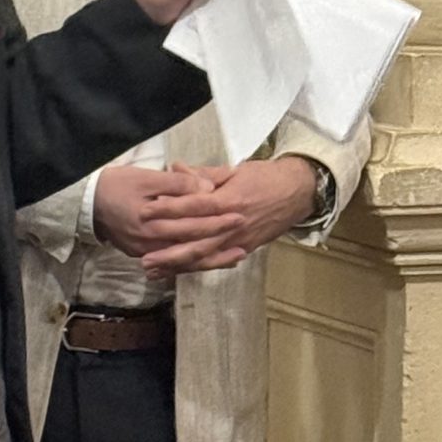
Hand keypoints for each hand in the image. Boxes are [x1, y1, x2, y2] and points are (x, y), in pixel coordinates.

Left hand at [94, 154, 318, 276]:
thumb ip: (203, 174)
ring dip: (177, 266)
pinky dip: (195, 268)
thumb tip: (174, 168)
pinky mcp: (244, 249)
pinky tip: (176, 273)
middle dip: (167, 250)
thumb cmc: (266, 177)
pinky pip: (215, 262)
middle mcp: (232, 223)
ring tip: (152, 270)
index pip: (192, 206)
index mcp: (228, 199)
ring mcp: (238, 239)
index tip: (145, 212)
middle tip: (142, 257)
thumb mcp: (234, 170)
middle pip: (195, 240)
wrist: (298, 192)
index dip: (168, 210)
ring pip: (204, 257)